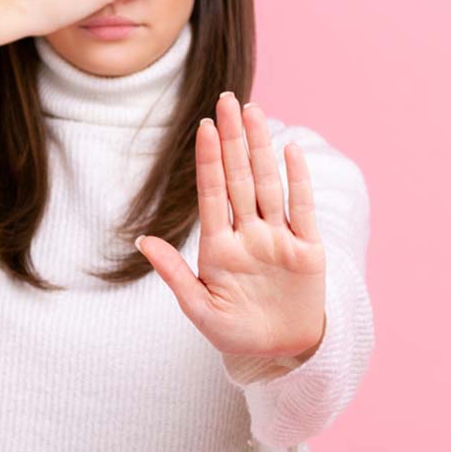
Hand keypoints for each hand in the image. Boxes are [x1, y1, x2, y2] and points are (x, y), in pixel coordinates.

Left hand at [135, 93, 327, 360]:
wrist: (280, 353)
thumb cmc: (235, 332)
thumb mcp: (199, 309)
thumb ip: (175, 274)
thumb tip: (144, 240)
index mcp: (219, 247)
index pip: (213, 193)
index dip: (209, 160)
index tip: (204, 126)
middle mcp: (248, 234)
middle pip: (239, 178)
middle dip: (233, 139)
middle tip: (227, 99)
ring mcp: (277, 239)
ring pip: (268, 184)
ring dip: (261, 148)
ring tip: (254, 111)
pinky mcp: (307, 250)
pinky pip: (301, 208)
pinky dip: (297, 180)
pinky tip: (290, 150)